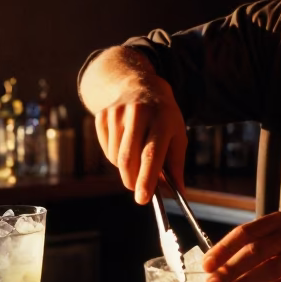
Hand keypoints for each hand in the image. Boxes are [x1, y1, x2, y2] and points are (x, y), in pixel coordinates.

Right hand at [93, 70, 186, 203]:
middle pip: (128, 159)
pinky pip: (107, 150)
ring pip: (116, 158)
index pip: (151, 154)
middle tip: (139, 190)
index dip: (147, 179)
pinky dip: (116, 156)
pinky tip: (126, 142)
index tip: (143, 199)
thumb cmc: (163, 115)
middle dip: (132, 181)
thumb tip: (178, 192)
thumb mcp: (178, 134)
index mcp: (162, 119)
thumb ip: (176, 164)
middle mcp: (138, 114)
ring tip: (137, 155)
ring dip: (126, 168)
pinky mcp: (102, 115)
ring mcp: (117, 113)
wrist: (137, 83)